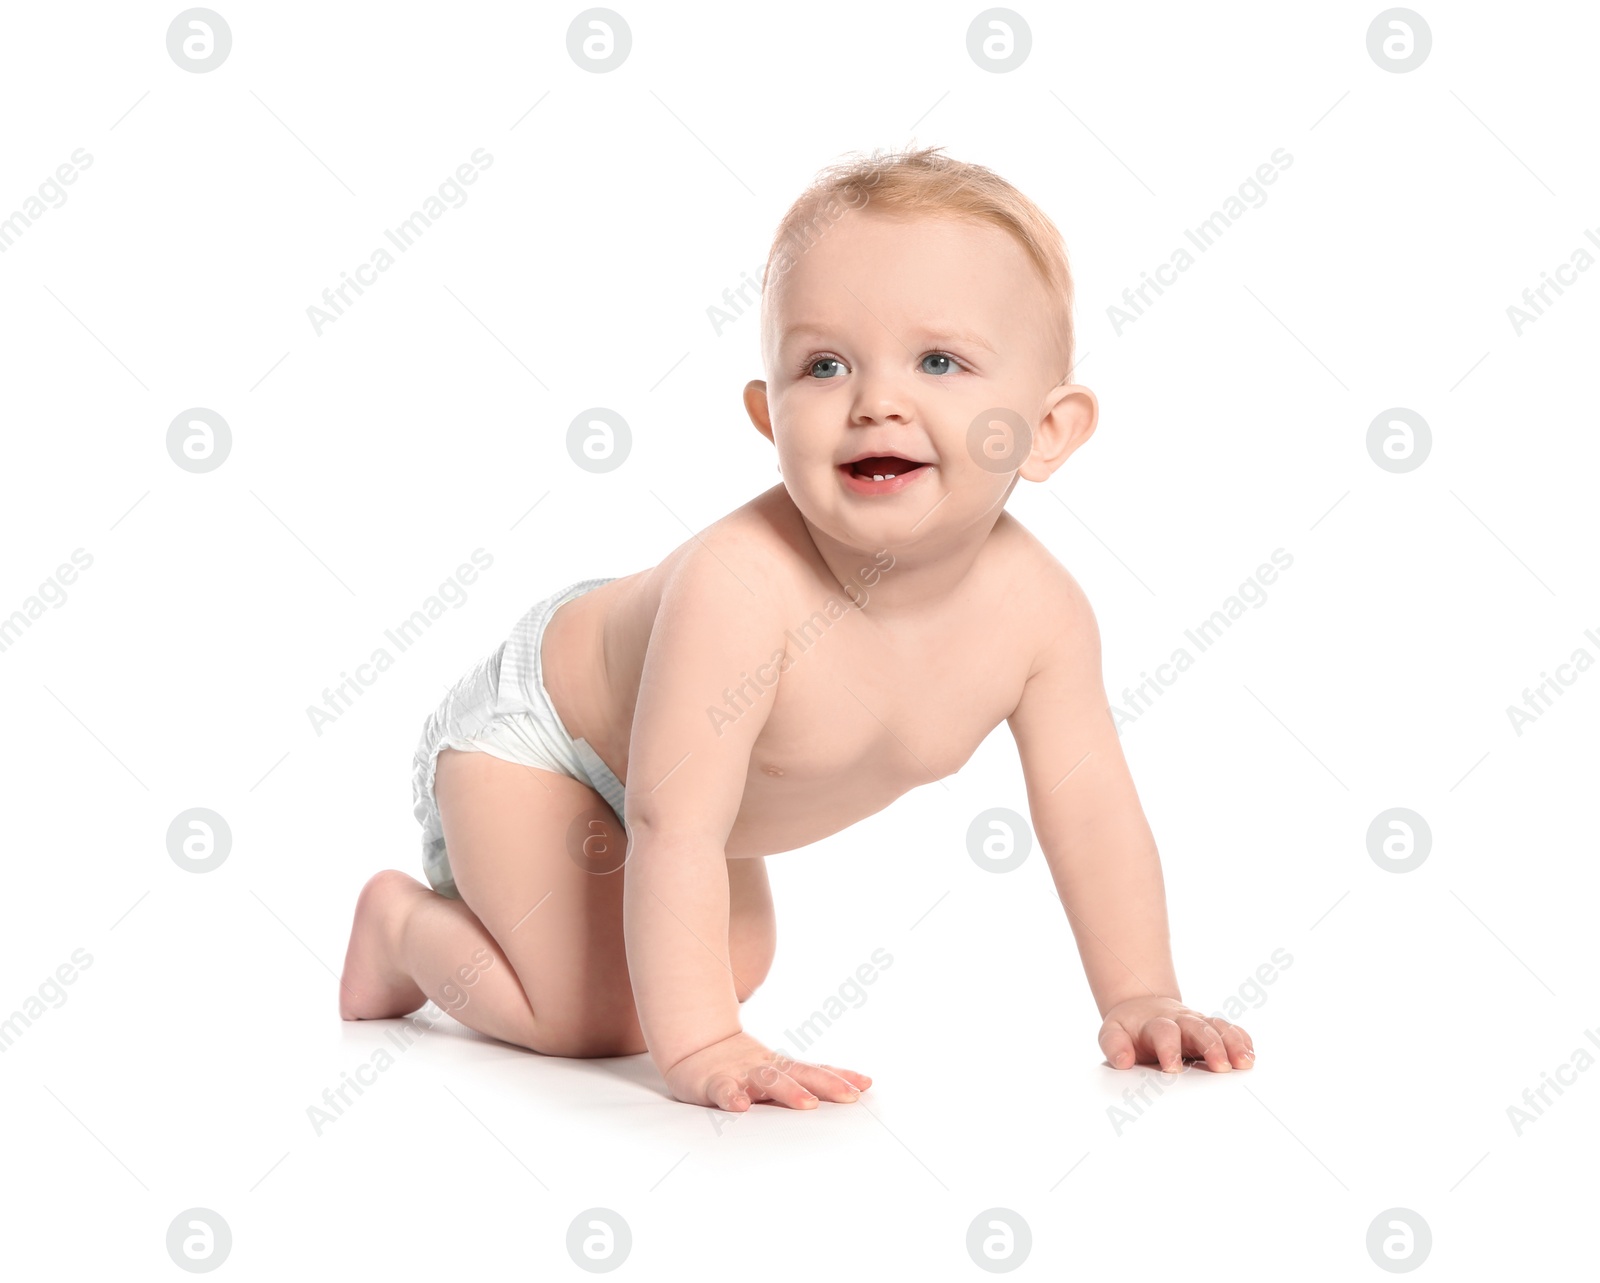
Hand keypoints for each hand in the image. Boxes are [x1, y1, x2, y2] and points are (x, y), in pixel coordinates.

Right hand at [662, 1031, 872, 1110]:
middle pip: (800, 1074)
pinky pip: (723, 1090)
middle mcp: (764, 1068)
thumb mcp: (772, 1072)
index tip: (866, 1084)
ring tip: (808, 1104)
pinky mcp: (713, 1082)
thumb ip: (800, 1080)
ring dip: (788, 1090)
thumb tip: (844, 1089)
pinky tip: (741, 1108)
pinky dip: (732, 1098)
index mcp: (780, 1067)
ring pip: (766, 1080)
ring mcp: (740, 1073)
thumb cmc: (739, 1066)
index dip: (839, 1077)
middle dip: (827, 1085)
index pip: (815, 1071)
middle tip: (851, 1096)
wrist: (692, 1047)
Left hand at [1098, 995, 1254, 1072]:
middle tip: (1221, 1067)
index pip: (1163, 1033)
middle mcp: (1180, 1021)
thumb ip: (1114, 1046)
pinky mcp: (1210, 1027)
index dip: (1169, 1049)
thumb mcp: (1112, 1033)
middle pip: (1198, 1028)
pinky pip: (1230, 1030)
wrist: (1142, 1007)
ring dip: (1233, 1044)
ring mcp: (1198, 1022)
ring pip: (1218, 1028)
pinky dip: (1242, 1040)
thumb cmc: (1129, 1028)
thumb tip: (1123, 1061)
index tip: (1173, 1069)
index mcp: (1155, 1024)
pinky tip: (1250, 1055)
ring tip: (1245, 1063)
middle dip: (1211, 1046)